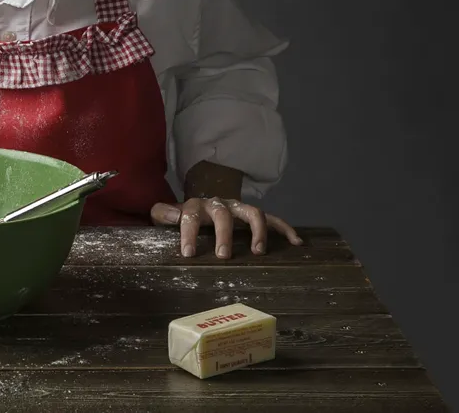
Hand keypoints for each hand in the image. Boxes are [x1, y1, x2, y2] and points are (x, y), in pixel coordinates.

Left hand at [150, 197, 301, 258]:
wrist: (205, 202)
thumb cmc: (186, 216)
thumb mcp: (168, 214)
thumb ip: (162, 213)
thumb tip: (167, 214)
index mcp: (196, 206)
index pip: (190, 216)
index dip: (188, 233)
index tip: (188, 253)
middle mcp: (219, 204)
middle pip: (223, 214)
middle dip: (224, 234)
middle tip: (224, 255)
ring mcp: (239, 208)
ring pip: (252, 212)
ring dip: (257, 230)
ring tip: (259, 251)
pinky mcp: (253, 215)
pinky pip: (273, 219)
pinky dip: (285, 228)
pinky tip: (296, 242)